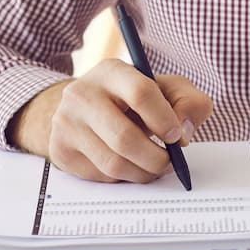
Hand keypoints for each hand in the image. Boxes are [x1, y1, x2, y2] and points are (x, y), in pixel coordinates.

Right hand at [7, 59, 214, 182]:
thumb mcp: (167, 88)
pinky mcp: (60, 150)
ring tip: (154, 167)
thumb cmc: (136, 98)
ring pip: (113, 163)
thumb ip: (189, 102)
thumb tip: (182, 134)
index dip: (164, 119)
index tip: (176, 136)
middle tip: (169, 163)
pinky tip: (129, 165)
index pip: (140, 93)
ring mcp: (66, 123)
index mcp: (111, 71)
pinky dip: (122, 178)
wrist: (87, 107)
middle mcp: (81, 94)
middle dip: (156, 158)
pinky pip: (99, 176)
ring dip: (142, 173)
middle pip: (124, 137)